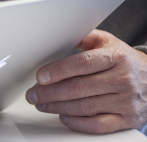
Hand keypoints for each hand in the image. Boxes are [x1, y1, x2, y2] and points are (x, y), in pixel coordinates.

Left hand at [26, 29, 146, 133]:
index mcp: (116, 57)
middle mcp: (122, 79)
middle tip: (32, 94)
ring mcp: (126, 101)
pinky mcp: (127, 119)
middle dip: (49, 92)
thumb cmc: (125, 60)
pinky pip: (98, 125)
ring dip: (57, 107)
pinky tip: (63, 117)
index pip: (82, 64)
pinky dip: (77, 123)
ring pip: (84, 107)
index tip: (40, 76)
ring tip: (41, 104)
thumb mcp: (108, 42)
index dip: (58, 71)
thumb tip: (58, 34)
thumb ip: (84, 37)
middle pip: (78, 88)